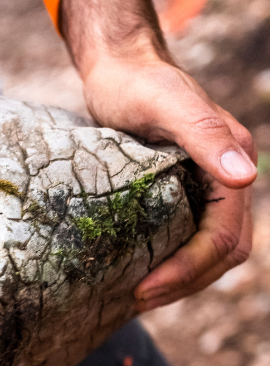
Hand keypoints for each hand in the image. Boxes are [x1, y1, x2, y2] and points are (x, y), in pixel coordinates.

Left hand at [59, 0, 255, 310]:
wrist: (119, 66)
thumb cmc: (136, 82)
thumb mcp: (164, 104)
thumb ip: (204, 135)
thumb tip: (245, 179)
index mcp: (232, 159)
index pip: (223, 236)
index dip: (188, 269)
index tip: (145, 288)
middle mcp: (230, 175)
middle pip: (224, 251)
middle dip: (186, 282)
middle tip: (138, 299)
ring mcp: (212, 185)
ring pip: (214, 251)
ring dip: (183, 279)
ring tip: (140, 295)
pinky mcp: (191, 191)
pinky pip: (195, 237)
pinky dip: (176, 262)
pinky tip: (144, 272)